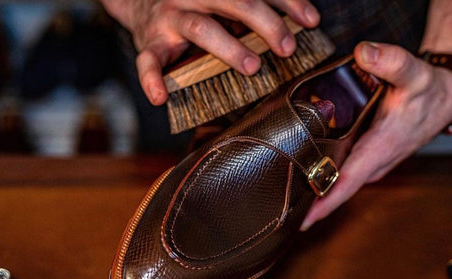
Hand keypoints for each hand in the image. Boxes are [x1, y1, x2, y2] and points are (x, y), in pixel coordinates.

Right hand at [102, 0, 320, 104]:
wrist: (141, 5)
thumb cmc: (196, 7)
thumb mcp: (224, 3)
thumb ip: (254, 10)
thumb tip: (303, 23)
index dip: (287, 1)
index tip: (311, 21)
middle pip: (232, 0)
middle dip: (264, 22)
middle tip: (287, 47)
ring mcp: (170, 17)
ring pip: (200, 27)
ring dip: (228, 47)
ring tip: (252, 67)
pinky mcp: (150, 42)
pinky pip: (148, 61)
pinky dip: (152, 79)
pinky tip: (161, 97)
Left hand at [300, 41, 451, 229]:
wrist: (445, 98)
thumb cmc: (429, 90)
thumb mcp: (414, 72)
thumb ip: (390, 61)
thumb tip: (364, 52)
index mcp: (381, 148)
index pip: (348, 182)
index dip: (325, 203)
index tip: (303, 221)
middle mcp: (375, 161)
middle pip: (337, 187)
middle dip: (310, 201)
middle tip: (276, 207)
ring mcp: (372, 161)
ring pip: (339, 181)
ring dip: (314, 188)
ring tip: (282, 193)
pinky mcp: (368, 157)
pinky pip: (343, 171)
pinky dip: (324, 173)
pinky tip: (302, 170)